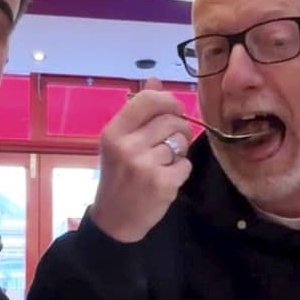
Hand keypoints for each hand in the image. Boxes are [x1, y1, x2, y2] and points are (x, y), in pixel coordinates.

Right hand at [90, 78, 193, 241]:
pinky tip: (165, 179)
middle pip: (171, 120)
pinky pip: (185, 164)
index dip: (168, 101)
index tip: (173, 110)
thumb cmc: (119, 175)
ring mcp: (144, 165)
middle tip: (172, 142)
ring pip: (181, 142)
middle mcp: (127, 146)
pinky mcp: (162, 183)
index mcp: (114, 131)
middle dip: (179, 129)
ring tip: (164, 163)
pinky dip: (180, 171)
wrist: (115, 220)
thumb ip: (138, 110)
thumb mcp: (120, 140)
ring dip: (179, 152)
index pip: (148, 100)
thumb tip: (155, 79)